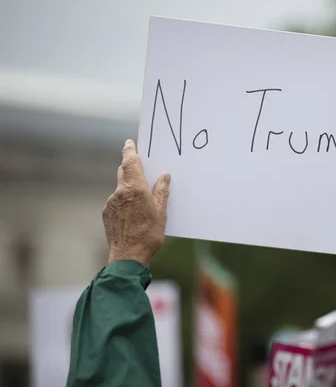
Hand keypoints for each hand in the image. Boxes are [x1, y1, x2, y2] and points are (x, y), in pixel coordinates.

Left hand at [102, 139, 170, 267]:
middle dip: (131, 168)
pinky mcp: (106, 212)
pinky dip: (124, 201)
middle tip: (141, 169)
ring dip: (129, 188)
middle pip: (124, 172)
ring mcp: (111, 202)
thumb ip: (161, 192)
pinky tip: (132, 213)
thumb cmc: (148, 235)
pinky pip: (116, 200)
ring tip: (141, 199)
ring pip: (120, 187)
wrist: (128, 256)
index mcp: (135, 189)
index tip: (130, 143)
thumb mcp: (161, 212)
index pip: (130, 162)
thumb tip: (164, 176)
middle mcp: (120, 192)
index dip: (130, 151)